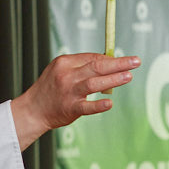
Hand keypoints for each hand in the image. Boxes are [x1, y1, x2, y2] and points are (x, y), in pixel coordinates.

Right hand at [11, 53, 139, 149]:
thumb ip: (81, 67)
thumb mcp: (60, 71)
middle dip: (118, 63)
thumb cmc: (50, 89)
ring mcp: (68, 92)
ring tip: (128, 76)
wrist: (32, 110)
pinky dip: (98, 105)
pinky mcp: (70, 108)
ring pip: (94, 83)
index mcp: (64, 63)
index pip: (92, 57)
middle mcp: (66, 75)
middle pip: (96, 66)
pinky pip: (86, 106)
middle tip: (135, 62)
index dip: (111, 59)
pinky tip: (109, 103)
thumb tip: (107, 62)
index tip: (125, 61)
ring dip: (113, 79)